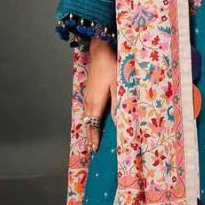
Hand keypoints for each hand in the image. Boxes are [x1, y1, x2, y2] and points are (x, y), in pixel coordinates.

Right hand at [84, 37, 116, 152]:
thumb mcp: (117, 85)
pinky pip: (87, 111)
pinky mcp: (88, 92)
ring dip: (89, 130)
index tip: (95, 149)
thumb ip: (117, 104)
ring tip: (91, 140)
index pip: (93, 126)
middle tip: (92, 150)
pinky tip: (92, 122)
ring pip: (86, 118)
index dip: (94, 138)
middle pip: (88, 124)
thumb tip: (117, 121)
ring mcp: (87, 97)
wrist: (100, 53)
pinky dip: (88, 121)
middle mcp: (89, 102)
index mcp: (96, 103)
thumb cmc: (111, 67)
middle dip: (90, 138)